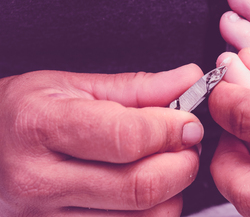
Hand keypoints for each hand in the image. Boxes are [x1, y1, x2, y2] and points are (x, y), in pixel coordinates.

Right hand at [0, 65, 203, 215]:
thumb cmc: (27, 114)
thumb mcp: (75, 86)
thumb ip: (138, 87)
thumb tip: (188, 80)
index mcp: (41, 126)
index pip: (126, 137)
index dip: (171, 130)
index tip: (188, 123)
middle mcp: (38, 181)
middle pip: (140, 187)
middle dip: (182, 164)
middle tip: (185, 145)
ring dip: (172, 192)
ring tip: (165, 166)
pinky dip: (154, 214)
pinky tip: (146, 192)